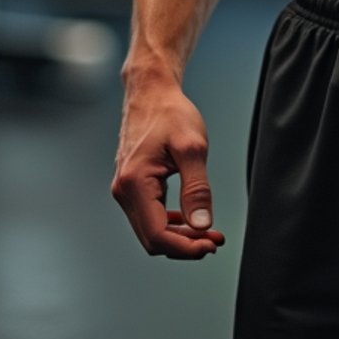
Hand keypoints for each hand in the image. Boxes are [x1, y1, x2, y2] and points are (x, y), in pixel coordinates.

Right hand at [112, 80, 224, 258]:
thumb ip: (197, 188)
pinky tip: (191, 220)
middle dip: (185, 246)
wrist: (151, 92)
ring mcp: (125, 189)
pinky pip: (149, 215)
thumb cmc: (170, 112)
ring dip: (180, 237)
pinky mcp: (132, 185)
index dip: (186, 247)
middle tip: (215, 240)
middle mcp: (123, 191)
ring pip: (151, 230)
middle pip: (153, 239)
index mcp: (135, 183)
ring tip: (208, 232)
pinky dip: (171, 223)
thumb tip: (202, 225)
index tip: (212, 243)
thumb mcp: (192, 147)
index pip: (158, 235)